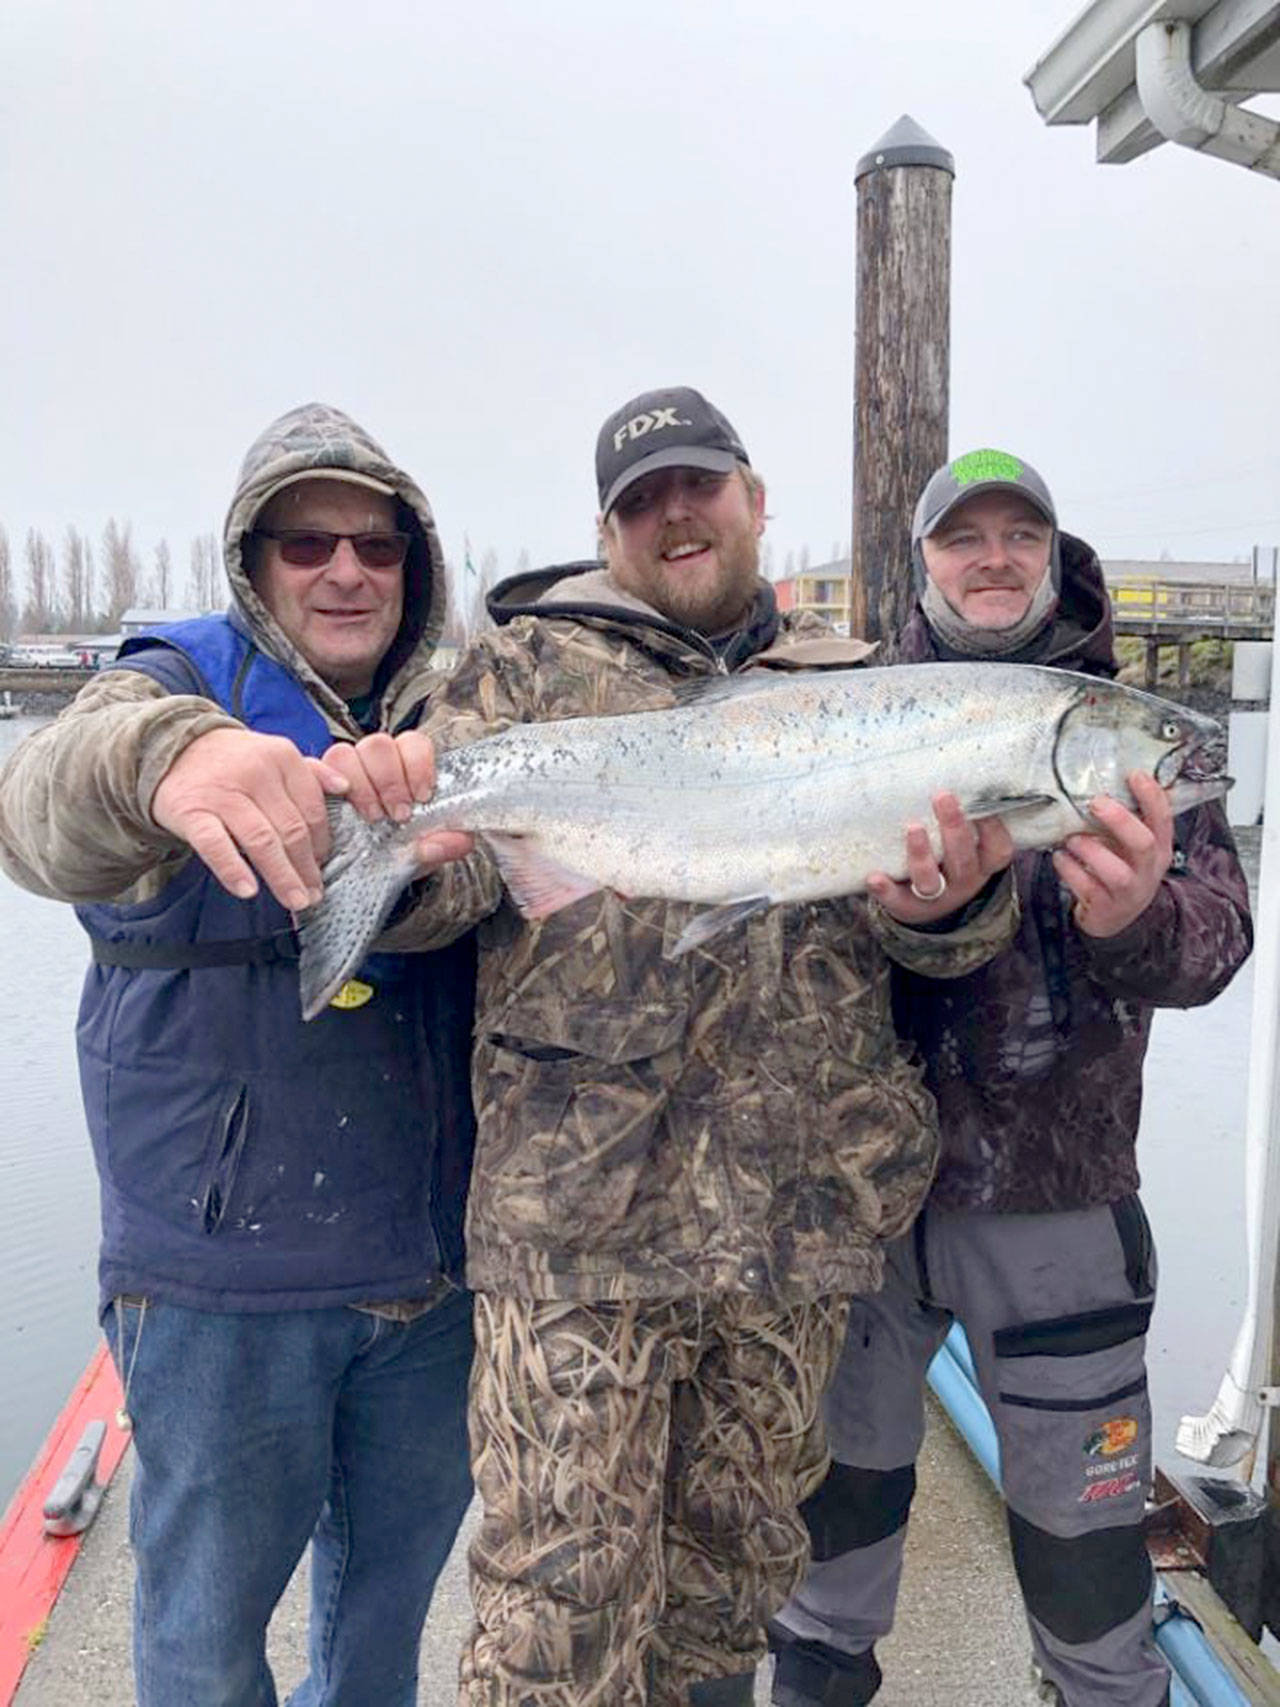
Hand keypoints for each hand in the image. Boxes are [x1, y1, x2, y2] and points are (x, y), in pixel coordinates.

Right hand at [152, 727, 348, 910]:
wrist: (170, 749)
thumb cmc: (232, 760)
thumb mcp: (273, 754)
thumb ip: (311, 772)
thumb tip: (345, 788)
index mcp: (282, 758)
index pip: (312, 809)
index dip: (322, 843)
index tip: (323, 865)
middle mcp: (256, 773)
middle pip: (291, 829)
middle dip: (306, 868)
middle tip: (314, 894)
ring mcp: (222, 793)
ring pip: (261, 841)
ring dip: (282, 876)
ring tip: (295, 900)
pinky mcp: (192, 812)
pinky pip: (215, 845)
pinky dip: (233, 869)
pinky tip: (248, 890)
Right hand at [320, 731, 472, 873]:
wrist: (361, 877)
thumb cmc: (396, 853)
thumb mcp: (423, 852)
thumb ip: (442, 844)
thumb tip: (460, 840)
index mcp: (404, 767)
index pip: (412, 742)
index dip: (418, 763)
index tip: (422, 796)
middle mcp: (372, 763)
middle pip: (377, 745)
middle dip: (390, 779)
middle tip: (398, 814)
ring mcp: (339, 772)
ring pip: (344, 753)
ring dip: (360, 785)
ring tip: (372, 818)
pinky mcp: (312, 786)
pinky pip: (311, 769)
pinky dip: (322, 781)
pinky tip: (338, 803)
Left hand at [867, 792, 1013, 925]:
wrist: (930, 906)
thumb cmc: (950, 859)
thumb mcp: (968, 843)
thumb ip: (965, 816)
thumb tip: (956, 766)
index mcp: (982, 864)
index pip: (998, 849)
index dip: (993, 827)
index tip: (981, 802)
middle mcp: (963, 882)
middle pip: (962, 860)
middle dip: (953, 827)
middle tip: (942, 796)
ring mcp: (935, 897)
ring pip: (930, 880)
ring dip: (921, 854)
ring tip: (912, 828)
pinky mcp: (906, 906)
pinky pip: (896, 899)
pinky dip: (885, 890)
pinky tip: (874, 877)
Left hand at [1053, 771, 1172, 937]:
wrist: (1114, 917)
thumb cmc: (1121, 868)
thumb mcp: (1130, 845)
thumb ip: (1124, 820)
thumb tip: (1100, 778)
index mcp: (1159, 847)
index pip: (1164, 819)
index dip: (1152, 797)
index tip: (1134, 774)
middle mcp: (1149, 869)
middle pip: (1142, 843)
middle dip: (1120, 821)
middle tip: (1096, 803)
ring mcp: (1130, 892)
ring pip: (1116, 872)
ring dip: (1091, 851)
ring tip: (1071, 838)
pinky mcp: (1106, 908)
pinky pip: (1087, 888)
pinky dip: (1070, 870)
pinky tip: (1059, 857)